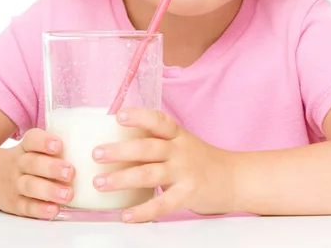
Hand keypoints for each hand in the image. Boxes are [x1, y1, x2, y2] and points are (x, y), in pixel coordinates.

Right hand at [0, 128, 75, 218]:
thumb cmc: (26, 160)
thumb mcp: (33, 149)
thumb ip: (56, 147)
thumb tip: (93, 148)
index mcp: (25, 147)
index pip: (32, 139)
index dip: (44, 141)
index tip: (59, 145)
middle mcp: (19, 164)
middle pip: (32, 163)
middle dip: (52, 168)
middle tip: (71, 172)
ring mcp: (15, 184)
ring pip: (30, 186)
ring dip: (49, 190)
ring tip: (68, 194)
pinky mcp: (15, 203)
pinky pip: (26, 207)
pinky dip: (40, 209)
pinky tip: (54, 209)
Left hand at [91, 108, 233, 222]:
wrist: (234, 179)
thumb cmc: (200, 160)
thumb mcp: (182, 142)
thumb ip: (156, 141)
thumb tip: (118, 141)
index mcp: (177, 135)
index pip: (158, 120)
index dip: (138, 116)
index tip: (118, 115)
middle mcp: (180, 150)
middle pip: (147, 147)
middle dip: (119, 150)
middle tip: (96, 154)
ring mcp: (184, 172)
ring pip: (149, 174)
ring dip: (121, 178)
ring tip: (100, 183)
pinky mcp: (188, 195)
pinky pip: (162, 204)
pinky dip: (142, 211)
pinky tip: (125, 215)